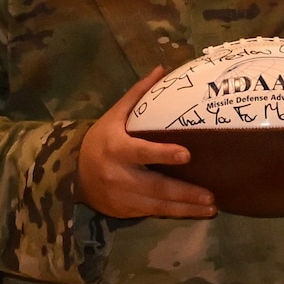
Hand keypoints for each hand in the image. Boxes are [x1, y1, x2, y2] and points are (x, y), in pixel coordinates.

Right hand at [76, 67, 215, 218]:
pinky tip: (193, 212)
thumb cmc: (99, 140)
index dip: (163, 154)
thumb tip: (161, 70)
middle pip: (156, 186)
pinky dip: (173, 213)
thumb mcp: (114, 116)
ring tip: (210, 208)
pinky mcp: (124, 212)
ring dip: (185, 209)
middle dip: (185, 193)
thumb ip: (137, 95)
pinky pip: (152, 213)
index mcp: (117, 148)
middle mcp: (119, 175)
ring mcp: (121, 197)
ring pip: (157, 206)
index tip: (186, 155)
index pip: (142, 152)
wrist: (72, 174)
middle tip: (210, 196)